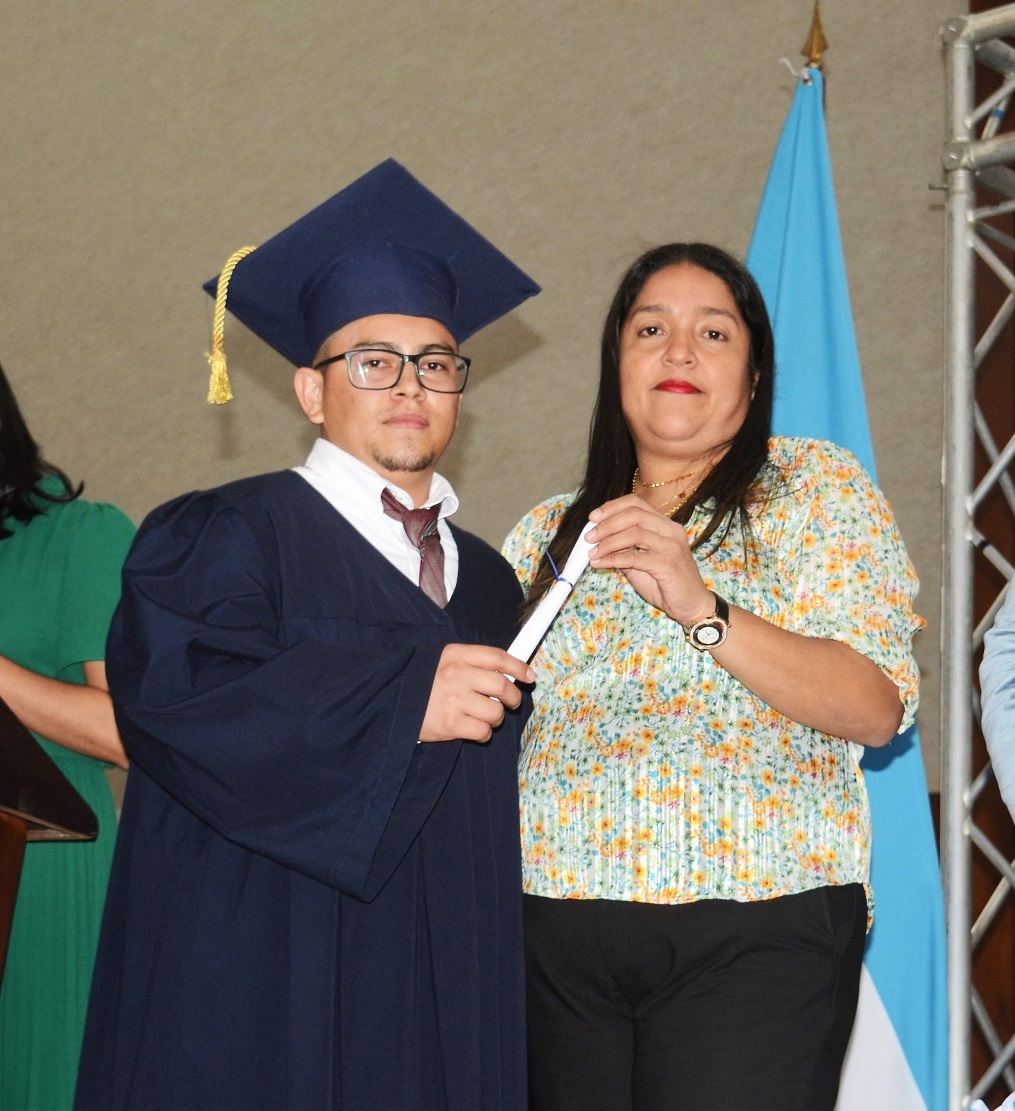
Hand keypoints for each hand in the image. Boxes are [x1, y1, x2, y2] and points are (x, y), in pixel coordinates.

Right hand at [419, 644, 533, 743]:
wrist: (389, 703)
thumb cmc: (420, 683)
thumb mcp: (441, 662)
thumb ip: (470, 664)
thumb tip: (506, 673)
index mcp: (456, 655)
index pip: (497, 658)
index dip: (518, 667)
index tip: (529, 676)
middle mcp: (457, 674)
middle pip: (502, 686)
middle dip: (512, 698)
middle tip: (510, 703)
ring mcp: (454, 699)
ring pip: (496, 712)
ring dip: (495, 718)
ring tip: (484, 718)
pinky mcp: (451, 724)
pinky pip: (483, 732)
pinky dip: (483, 734)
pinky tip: (473, 730)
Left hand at [585, 495, 713, 625]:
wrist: (692, 605)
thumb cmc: (667, 583)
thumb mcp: (641, 561)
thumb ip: (625, 548)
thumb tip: (598, 540)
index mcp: (665, 525)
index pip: (636, 503)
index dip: (612, 507)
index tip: (592, 518)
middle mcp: (670, 530)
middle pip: (634, 514)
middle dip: (607, 524)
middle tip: (589, 537)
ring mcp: (671, 546)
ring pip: (633, 533)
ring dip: (607, 542)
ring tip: (592, 552)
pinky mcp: (667, 564)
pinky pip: (634, 557)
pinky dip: (612, 559)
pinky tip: (600, 564)